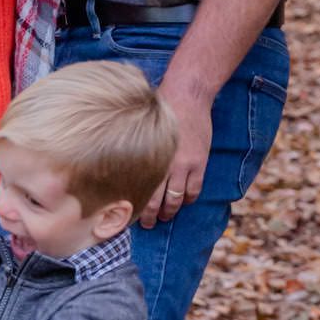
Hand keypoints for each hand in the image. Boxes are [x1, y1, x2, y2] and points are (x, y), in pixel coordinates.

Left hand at [139, 69, 212, 226]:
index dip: (134, 205)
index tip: (129, 214)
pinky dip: (189, 199)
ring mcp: (182, 165)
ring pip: (175, 199)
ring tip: (165, 217)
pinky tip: (185, 202)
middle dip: (150, 215)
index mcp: (145, 157)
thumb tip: (121, 165)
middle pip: (155, 200)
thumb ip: (135, 150)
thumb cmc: (158, 109)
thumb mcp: (139, 130)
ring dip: (170, 211)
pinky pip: (194, 189)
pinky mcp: (198, 163)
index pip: (138, 190)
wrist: (186, 95)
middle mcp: (162, 165)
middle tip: (147, 224)